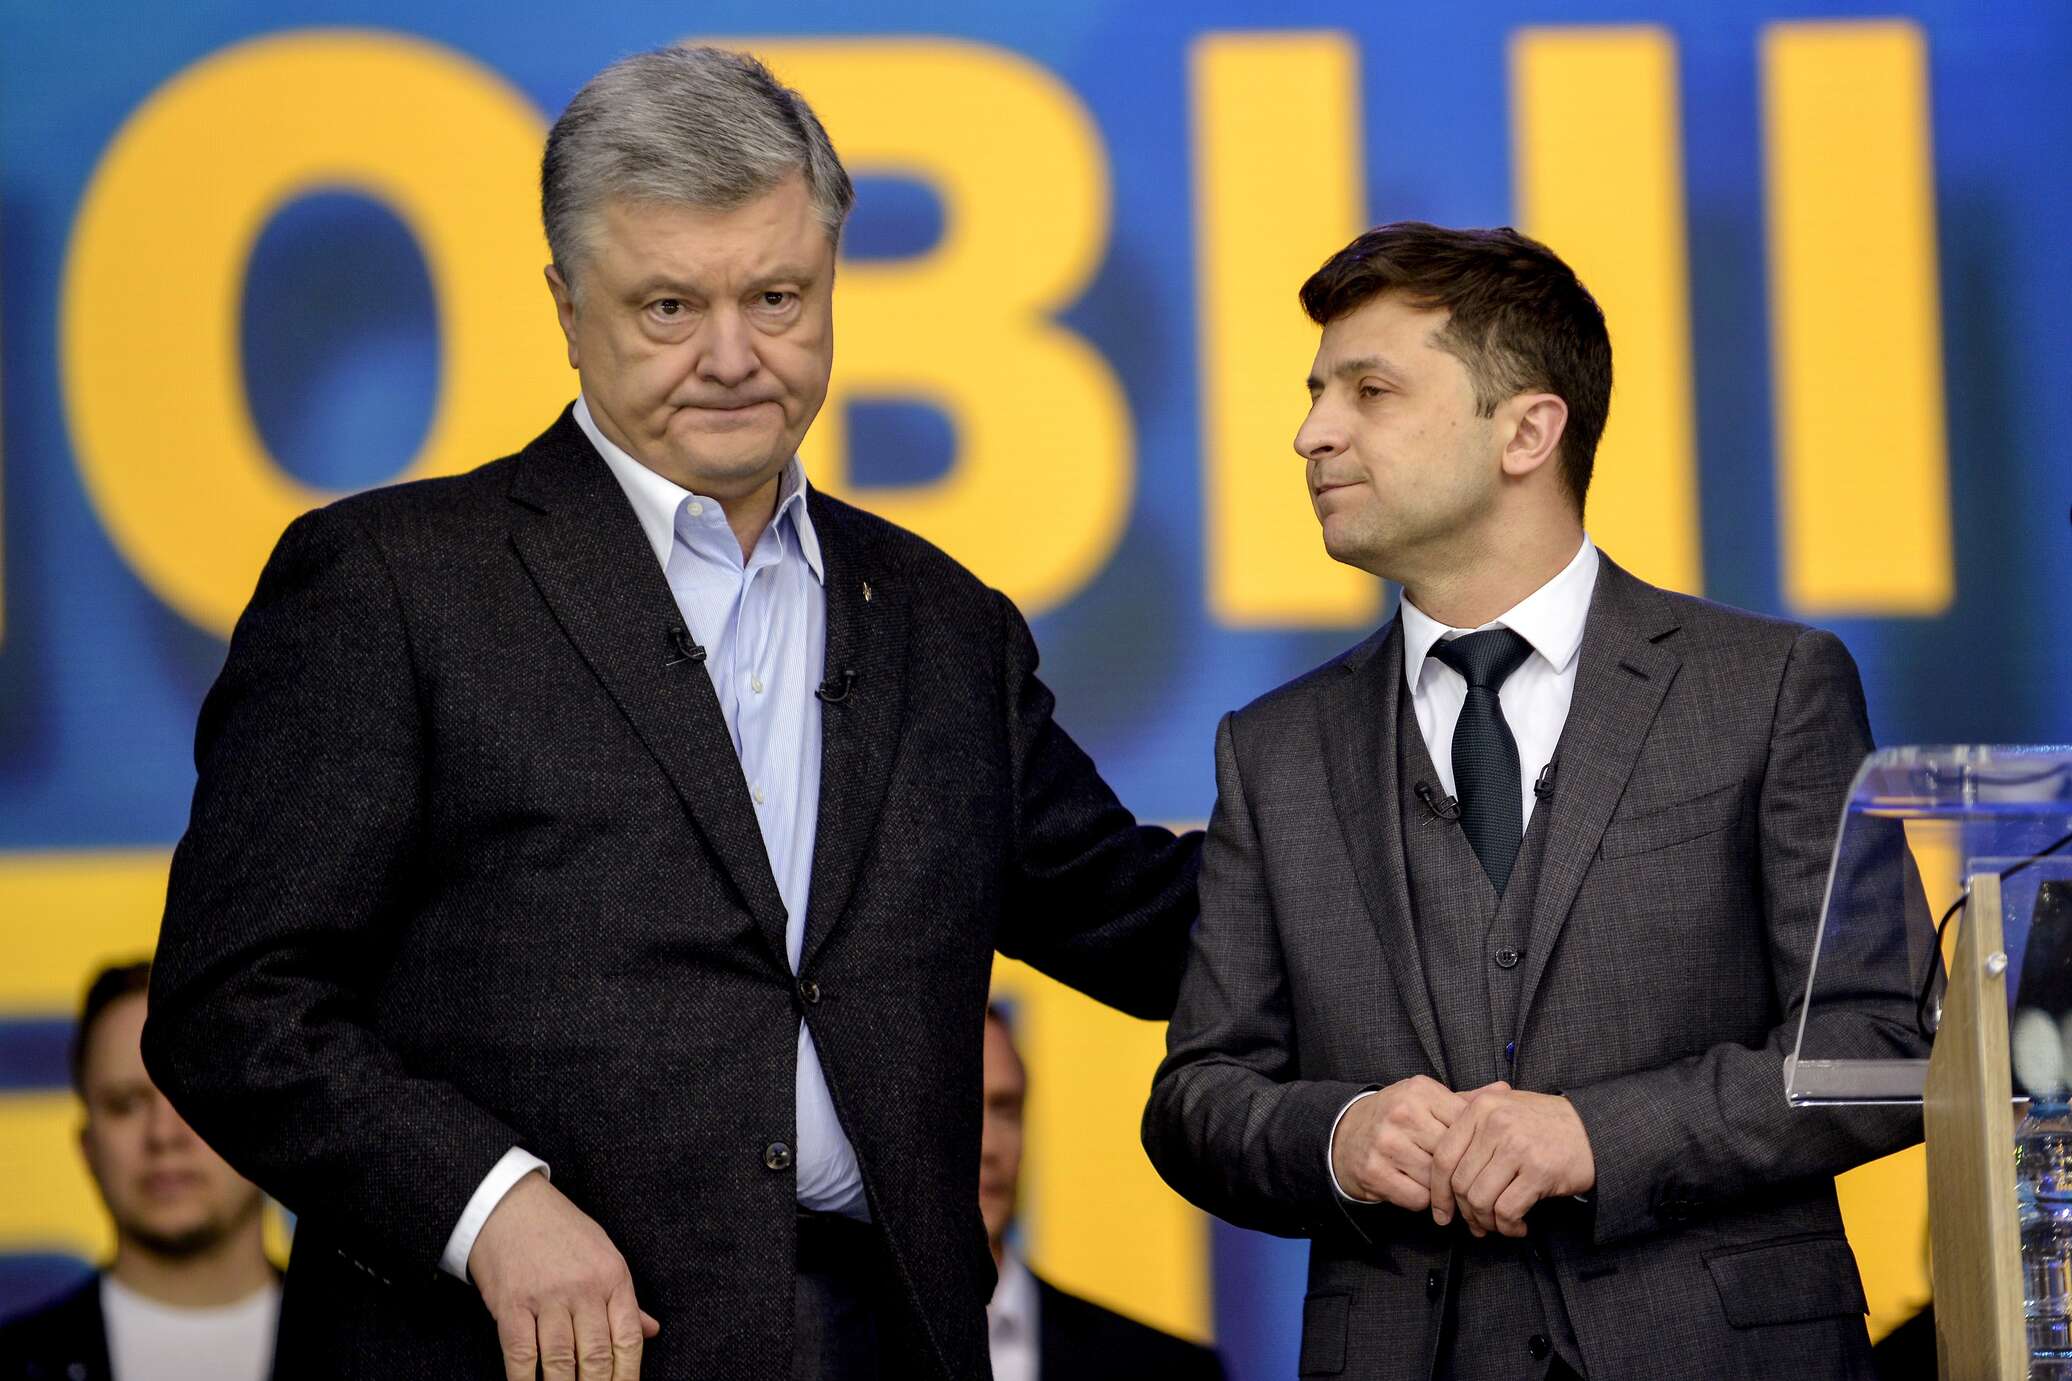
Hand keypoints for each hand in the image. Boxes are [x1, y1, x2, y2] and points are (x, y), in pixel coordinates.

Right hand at [469, 1171, 659, 1380]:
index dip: (627, 1376)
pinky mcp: (512, 1305)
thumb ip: (624, 1298)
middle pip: (595, 1357)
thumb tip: (651, 1331)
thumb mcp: (603, 1255)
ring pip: (560, 1363)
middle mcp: (583, 1288)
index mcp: (612, 1276)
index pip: (627, 1339)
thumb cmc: (561, 1231)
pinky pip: (521, 1356)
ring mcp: (546, 1298)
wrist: (511, 1204)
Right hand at [1329, 1075, 1471, 1210]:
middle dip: (1458, 1170)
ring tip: (1435, 1182)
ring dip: (1440, 1188)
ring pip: (1437, 1179)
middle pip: (1452, 1154)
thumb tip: (1505, 1090)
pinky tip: (1413, 1187)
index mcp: (1420, 1091)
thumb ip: (1464, 1100)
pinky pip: (1417, 1198)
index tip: (1476, 1156)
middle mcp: (1402, 1114)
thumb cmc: (1396, 1119)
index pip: (1465, 1124)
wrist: (1344, 1135)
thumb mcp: (1425, 1101)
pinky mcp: (1374, 1172)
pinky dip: (1421, 1200)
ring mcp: (1386, 1143)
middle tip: (1461, 1178)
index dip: (1474, 1145)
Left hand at [1427, 1084, 1594, 1237]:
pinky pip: (1507, 1210)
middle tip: (1477, 1224)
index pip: (1443, 1156)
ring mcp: (1517, 1146)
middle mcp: (1495, 1124)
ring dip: (1487, 1222)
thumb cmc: (1543, 1123)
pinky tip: (1518, 1226)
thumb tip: (1431, 1139)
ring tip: (1499, 1225)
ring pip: (1480, 1200)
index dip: (1438, 1191)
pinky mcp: (1539, 1171)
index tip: (1441, 1212)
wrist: (1593, 1130)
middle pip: (1460, 1183)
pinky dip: (1508, 1226)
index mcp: (1481, 1108)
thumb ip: (1469, 1115)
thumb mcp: (1503, 1105)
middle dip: (1465, 1212)